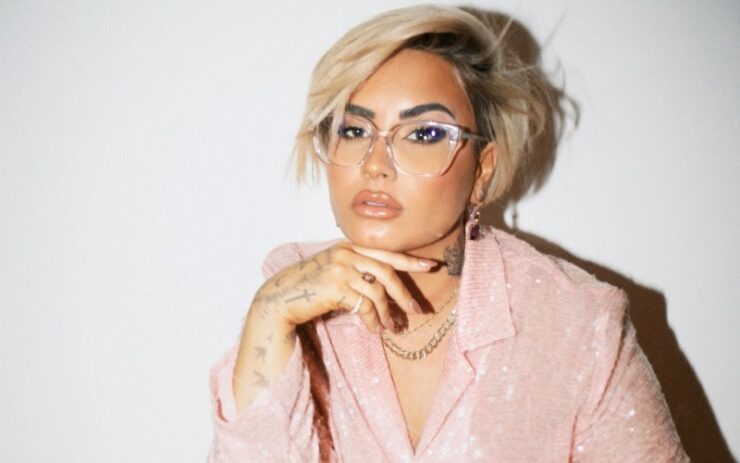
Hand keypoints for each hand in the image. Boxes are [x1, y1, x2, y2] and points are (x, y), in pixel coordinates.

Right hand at [252, 242, 435, 333]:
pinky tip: (375, 330)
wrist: (280, 296)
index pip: (386, 253)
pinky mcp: (335, 287)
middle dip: (404, 293)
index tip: (431, 266)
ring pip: (377, 292)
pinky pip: (363, 306)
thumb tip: (384, 287)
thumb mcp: (333, 269)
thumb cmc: (309, 286)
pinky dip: (372, 320)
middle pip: (387, 272)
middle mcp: (346, 253)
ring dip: (388, 313)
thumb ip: (355, 269)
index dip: (409, 261)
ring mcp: (340, 268)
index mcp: (348, 246)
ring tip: (392, 327)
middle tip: (417, 310)